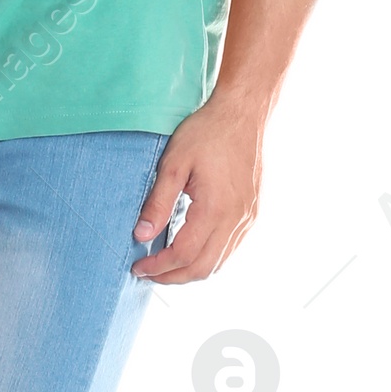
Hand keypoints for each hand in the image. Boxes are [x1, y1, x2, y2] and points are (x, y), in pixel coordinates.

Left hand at [130, 95, 263, 282]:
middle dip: (173, 277)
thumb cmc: (207, 133)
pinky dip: (208, 257)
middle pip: (203, 268)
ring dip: (190, 270)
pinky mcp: (252, 213)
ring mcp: (247, 218)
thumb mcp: (173, 163)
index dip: (159, 266)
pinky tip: (190, 249)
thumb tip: (141, 235)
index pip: (183, 254)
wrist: (243, 114)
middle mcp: (236, 220)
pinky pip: (230, 248)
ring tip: (165, 265)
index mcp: (214, 209)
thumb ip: (157, 202)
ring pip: (219, 263)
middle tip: (148, 273)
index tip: (138, 266)